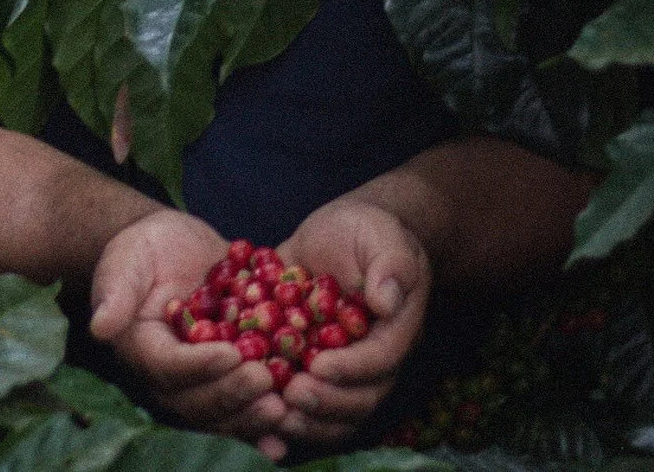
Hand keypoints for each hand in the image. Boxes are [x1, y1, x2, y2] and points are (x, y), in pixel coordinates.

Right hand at [89, 209, 288, 457]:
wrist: (176, 251)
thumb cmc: (145, 250)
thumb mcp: (128, 258)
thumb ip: (116, 290)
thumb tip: (101, 326)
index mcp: (142, 349)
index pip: (168, 366)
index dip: (198, 365)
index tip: (229, 355)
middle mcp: (168, 378)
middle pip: (196, 401)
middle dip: (231, 395)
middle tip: (264, 381)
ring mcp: (199, 384)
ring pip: (221, 414)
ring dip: (250, 417)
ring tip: (280, 408)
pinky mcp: (226, 382)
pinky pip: (242, 409)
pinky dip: (262, 428)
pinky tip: (286, 436)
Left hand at [274, 197, 430, 446]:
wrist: (339, 236)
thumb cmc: (365, 231)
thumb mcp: (380, 234)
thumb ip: (390, 264)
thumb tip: (385, 300)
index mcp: (395, 329)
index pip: (380, 360)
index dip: (351, 369)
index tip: (319, 365)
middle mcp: (373, 359)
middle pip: (360, 399)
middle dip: (326, 402)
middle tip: (291, 395)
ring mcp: (344, 371)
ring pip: (336, 414)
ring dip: (308, 421)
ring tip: (275, 412)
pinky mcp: (314, 372)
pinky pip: (309, 407)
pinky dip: (287, 416)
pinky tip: (257, 412)